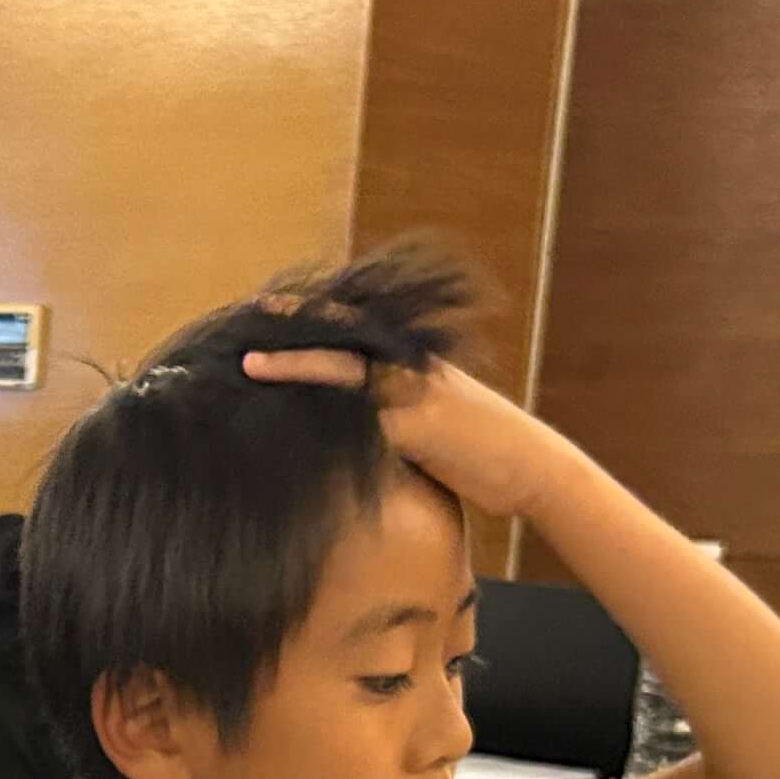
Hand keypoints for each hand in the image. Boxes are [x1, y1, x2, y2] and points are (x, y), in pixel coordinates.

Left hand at [238, 342, 573, 523]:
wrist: (530, 470)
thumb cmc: (477, 453)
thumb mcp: (430, 427)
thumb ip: (395, 415)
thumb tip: (359, 425)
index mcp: (412, 362)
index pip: (355, 333)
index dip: (313, 320)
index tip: (269, 309)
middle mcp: (411, 367)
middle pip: (342, 339)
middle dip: (295, 326)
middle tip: (250, 313)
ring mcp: (415, 392)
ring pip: (345, 370)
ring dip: (297, 365)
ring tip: (250, 361)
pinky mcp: (418, 426)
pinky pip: (364, 416)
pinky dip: (326, 416)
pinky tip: (289, 420)